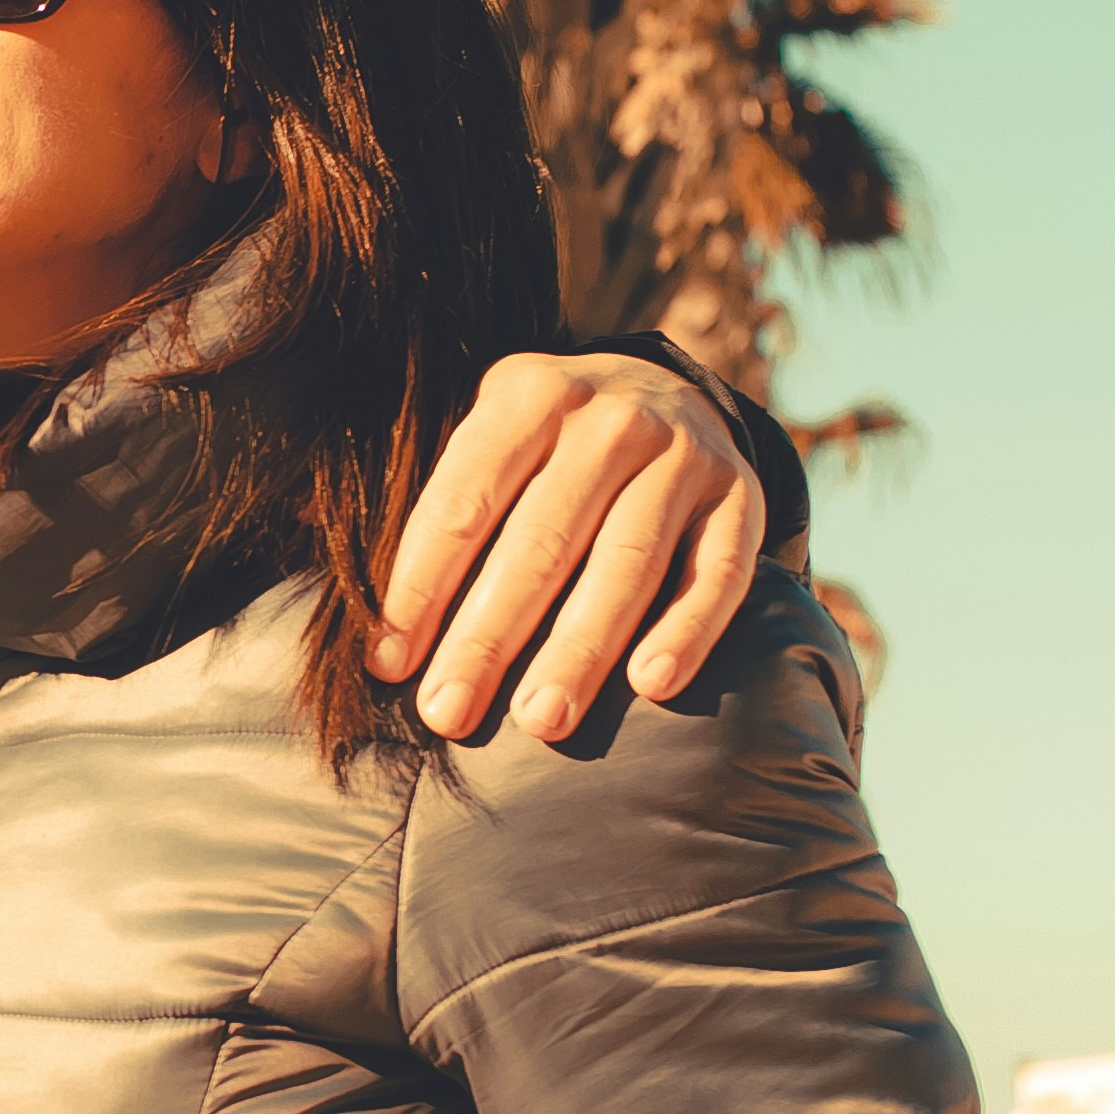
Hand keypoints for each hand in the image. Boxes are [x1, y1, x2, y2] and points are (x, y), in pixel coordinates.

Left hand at [370, 350, 770, 741]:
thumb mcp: (490, 436)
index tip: (389, 665)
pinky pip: (719, 574)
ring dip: (580, 649)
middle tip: (449, 713)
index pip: (464, 504)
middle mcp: (610, 418)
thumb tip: (372, 622)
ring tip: (540, 721)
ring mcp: (684, 455)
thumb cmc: (546, 447)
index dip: (421, 588)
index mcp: (527, 396)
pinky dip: (688, 630)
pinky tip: (653, 685)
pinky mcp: (742, 498)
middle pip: (541, 542)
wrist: (667, 392)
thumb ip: (441, 505)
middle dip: (488, 636)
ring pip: (627, 562)